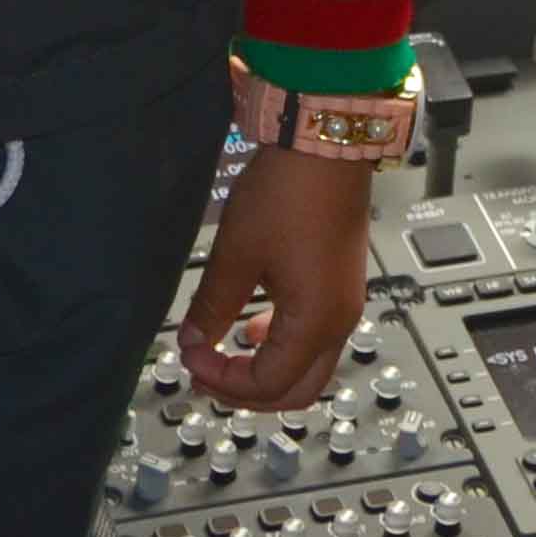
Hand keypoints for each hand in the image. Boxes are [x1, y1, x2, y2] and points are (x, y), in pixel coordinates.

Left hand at [181, 142, 373, 410]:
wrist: (326, 145)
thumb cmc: (289, 193)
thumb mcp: (236, 254)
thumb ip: (212, 306)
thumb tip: (193, 339)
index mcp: (316, 322)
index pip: (267, 384)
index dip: (222, 380)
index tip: (190, 356)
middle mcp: (339, 320)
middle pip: (296, 392)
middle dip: (247, 392)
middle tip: (207, 376)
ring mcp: (345, 303)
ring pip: (309, 367)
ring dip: (266, 370)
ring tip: (225, 354)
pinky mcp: (341, 285)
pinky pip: (316, 338)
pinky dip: (282, 345)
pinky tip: (254, 325)